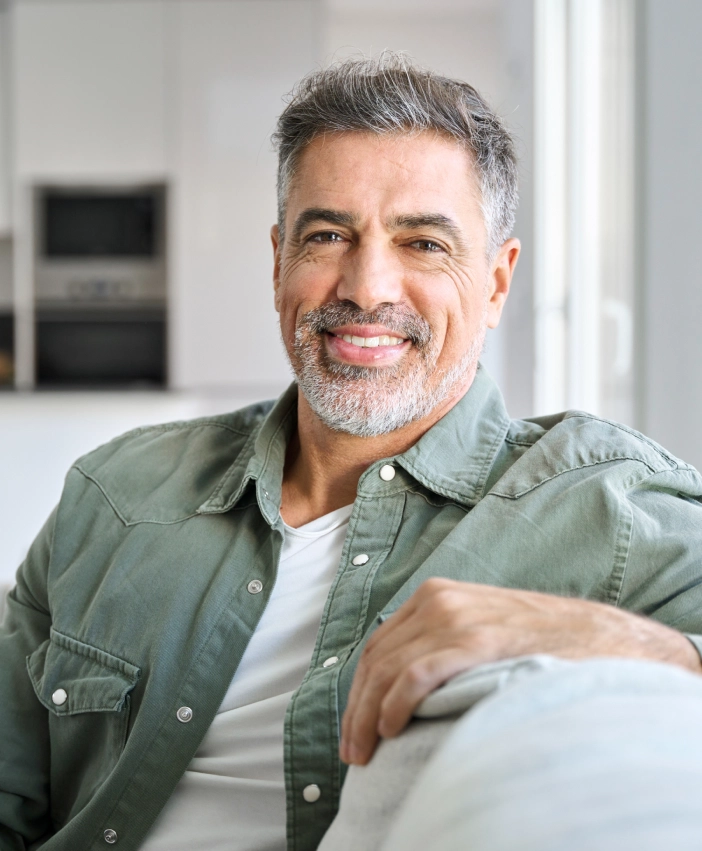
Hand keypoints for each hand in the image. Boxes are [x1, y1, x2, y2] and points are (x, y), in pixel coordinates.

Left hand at [339, 578, 701, 765]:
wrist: (597, 636)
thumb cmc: (538, 642)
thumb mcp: (481, 628)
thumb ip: (444, 643)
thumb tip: (406, 685)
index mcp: (436, 595)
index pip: (379, 644)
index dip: (360, 688)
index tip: (355, 725)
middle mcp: (438, 600)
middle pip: (377, 658)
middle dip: (356, 707)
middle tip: (353, 750)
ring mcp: (456, 618)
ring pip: (389, 668)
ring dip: (367, 715)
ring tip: (365, 753)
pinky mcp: (475, 641)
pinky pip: (417, 674)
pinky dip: (395, 703)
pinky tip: (390, 728)